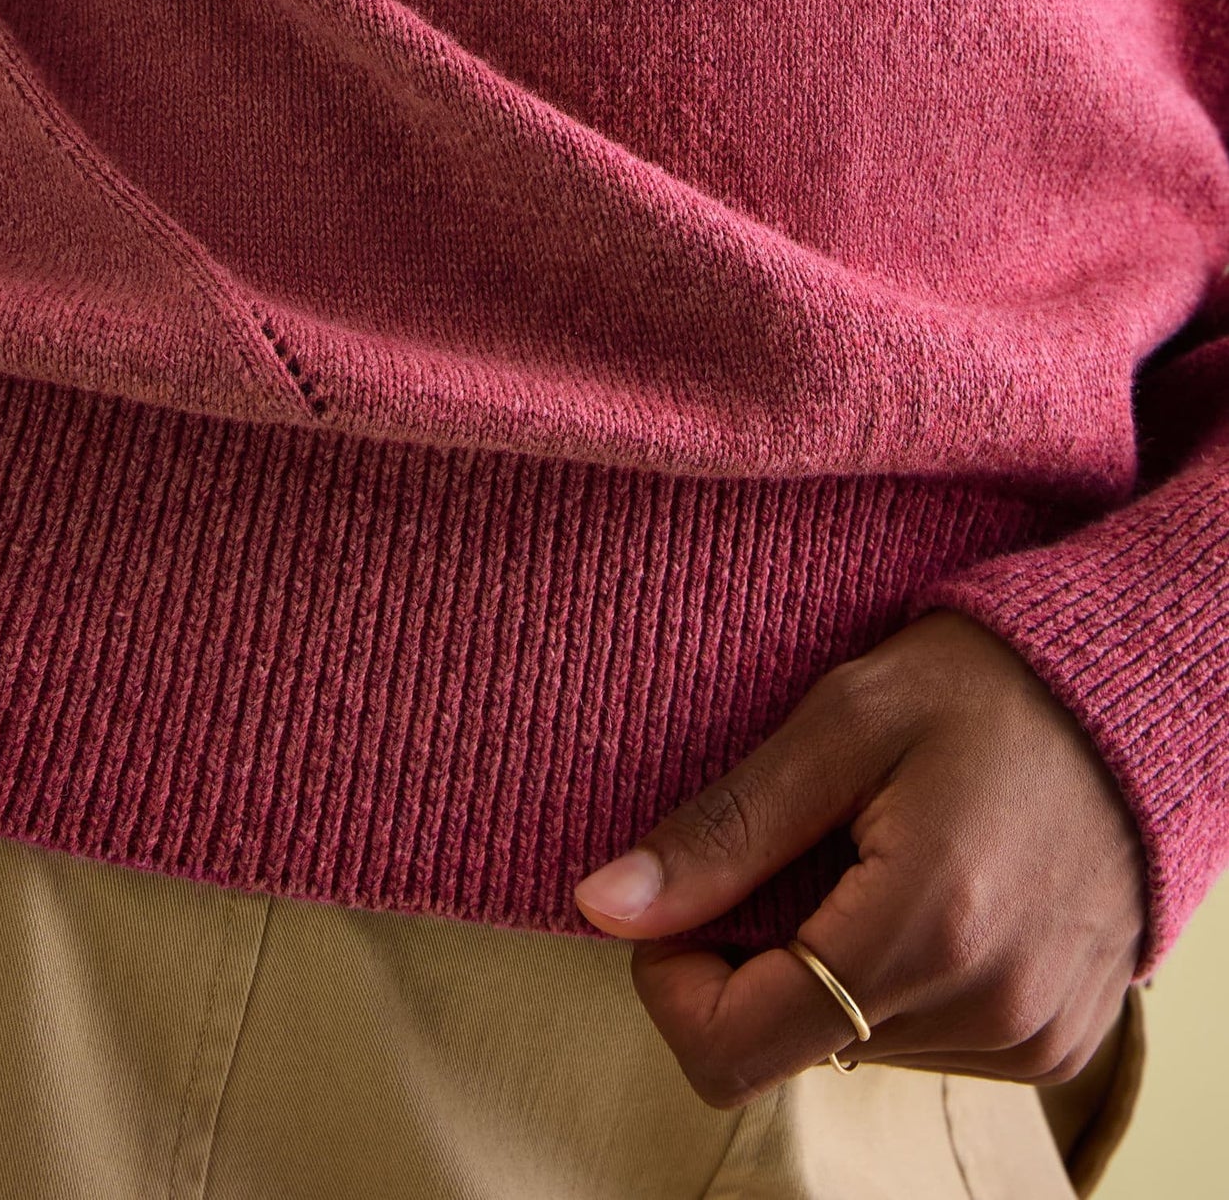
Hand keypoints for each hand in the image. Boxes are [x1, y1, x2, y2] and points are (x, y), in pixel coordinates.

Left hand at [573, 610, 1145, 1106]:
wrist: (1133, 694)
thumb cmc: (980, 686)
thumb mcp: (839, 724)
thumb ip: (723, 830)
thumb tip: (603, 904)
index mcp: (925, 928)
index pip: (736, 1049)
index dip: (673, 983)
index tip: (683, 900)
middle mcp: (989, 1007)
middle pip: (789, 1046)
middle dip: (751, 959)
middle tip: (787, 849)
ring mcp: (1035, 1036)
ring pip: (852, 1048)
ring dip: (827, 969)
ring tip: (870, 858)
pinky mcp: (1061, 1042)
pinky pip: (924, 1044)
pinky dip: (895, 984)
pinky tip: (924, 893)